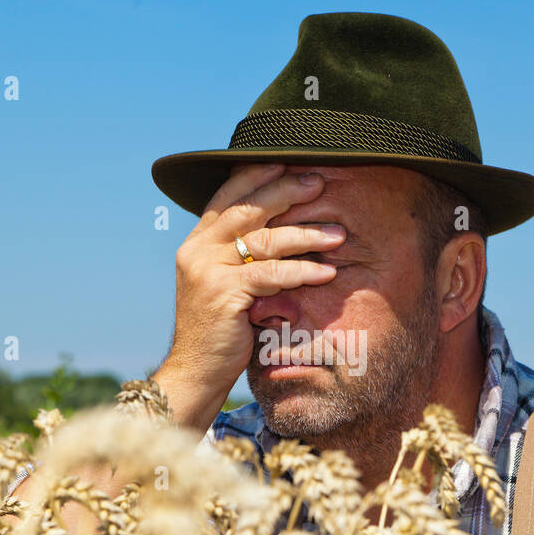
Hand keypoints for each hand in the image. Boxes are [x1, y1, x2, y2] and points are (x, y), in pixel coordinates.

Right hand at [153, 163, 344, 431]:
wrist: (195, 373)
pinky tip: (326, 272)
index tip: (289, 161)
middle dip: (286, 192)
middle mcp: (197, 251)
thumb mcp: (226, 286)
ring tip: (338, 234)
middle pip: (247, 208)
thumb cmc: (220, 332)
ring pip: (263, 240)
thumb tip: (279, 233)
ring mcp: (207, 271)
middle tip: (320, 183)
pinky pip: (270, 274)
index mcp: (196, 244)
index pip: (225, 196)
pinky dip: (301, 271)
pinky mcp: (223, 294)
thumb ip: (240, 258)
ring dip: (305, 235)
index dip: (257, 176)